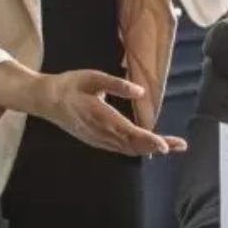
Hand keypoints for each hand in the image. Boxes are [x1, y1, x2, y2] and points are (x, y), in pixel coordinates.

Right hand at [39, 69, 187, 156]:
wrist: (45, 100)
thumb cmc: (70, 85)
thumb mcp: (93, 78)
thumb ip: (117, 85)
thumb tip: (140, 91)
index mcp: (102, 117)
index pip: (130, 133)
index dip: (149, 141)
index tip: (165, 146)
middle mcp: (102, 133)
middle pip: (134, 145)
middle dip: (158, 146)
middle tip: (181, 145)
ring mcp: (98, 139)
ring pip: (128, 149)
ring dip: (150, 149)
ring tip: (172, 146)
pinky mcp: (95, 141)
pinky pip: (120, 149)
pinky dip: (136, 149)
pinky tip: (148, 147)